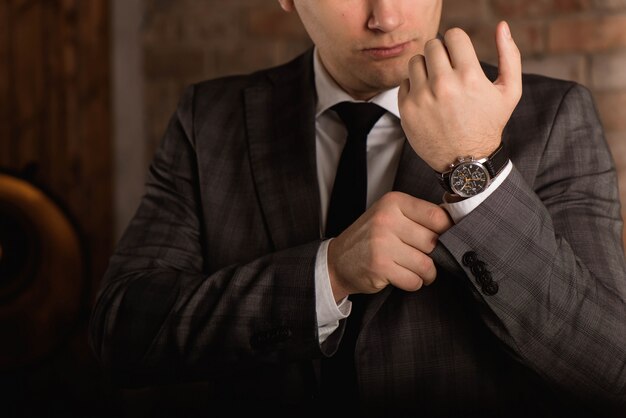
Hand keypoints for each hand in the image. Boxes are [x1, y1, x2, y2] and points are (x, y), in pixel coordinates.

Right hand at [327, 192, 452, 301]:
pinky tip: (402, 276)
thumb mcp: (390, 215)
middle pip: (433, 242)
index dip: (447, 230)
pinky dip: (413, 283)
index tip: (446, 238)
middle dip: (434, 255)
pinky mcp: (380, 266)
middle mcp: (387, 219)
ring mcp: (382, 243)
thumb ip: (418, 216)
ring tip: (416, 270)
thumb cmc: (370, 238)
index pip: (436, 215)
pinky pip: (413, 280)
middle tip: (424, 256)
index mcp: (393, 202)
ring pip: (426, 264)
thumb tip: (455, 224)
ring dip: (426, 273)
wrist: (337, 260)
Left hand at [398, 21, 521, 171]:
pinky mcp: (407, 110)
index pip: (453, 35)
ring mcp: (422, 98)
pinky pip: (404, 82)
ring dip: (426, 67)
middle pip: (432, 45)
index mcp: (469, 76)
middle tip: (447, 69)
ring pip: (415, 61)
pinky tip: (428, 99)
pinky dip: (414, 87)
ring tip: (437, 83)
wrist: (466, 161)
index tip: (458, 55)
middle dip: (441, 53)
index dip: (457, 43)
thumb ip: (510, 55)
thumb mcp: (509, 91)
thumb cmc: (488, 124)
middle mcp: (444, 85)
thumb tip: (502, 26)